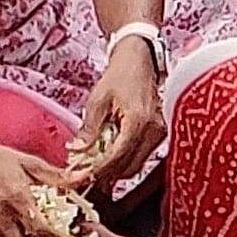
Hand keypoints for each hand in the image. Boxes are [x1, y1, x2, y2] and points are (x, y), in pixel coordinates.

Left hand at [68, 44, 165, 195]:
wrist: (139, 60)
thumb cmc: (120, 75)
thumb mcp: (97, 100)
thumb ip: (89, 129)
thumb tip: (77, 151)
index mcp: (139, 121)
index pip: (118, 156)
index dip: (99, 169)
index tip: (83, 176)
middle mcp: (154, 130)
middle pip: (129, 166)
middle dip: (106, 175)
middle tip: (85, 176)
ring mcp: (159, 133)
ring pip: (136, 164)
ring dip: (115, 170)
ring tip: (94, 168)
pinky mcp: (159, 133)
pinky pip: (141, 155)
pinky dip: (124, 160)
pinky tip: (109, 157)